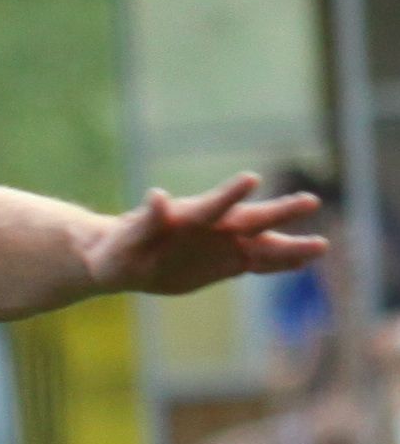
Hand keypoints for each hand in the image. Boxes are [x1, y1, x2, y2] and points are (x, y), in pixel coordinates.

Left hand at [87, 174, 327, 296]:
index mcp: (190, 217)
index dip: (231, 193)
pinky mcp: (227, 263)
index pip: (214, 204)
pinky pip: (257, 264)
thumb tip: (157, 195)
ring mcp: (224, 244)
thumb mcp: (129, 238)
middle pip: (251, 218)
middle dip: (279, 212)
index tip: (252, 179)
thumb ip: (149, 218)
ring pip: (263, 244)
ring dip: (290, 246)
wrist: (125, 261)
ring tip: (321, 245)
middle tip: (311, 201)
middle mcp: (214, 226)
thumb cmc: (122, 246)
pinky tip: (304, 262)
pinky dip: (279, 264)